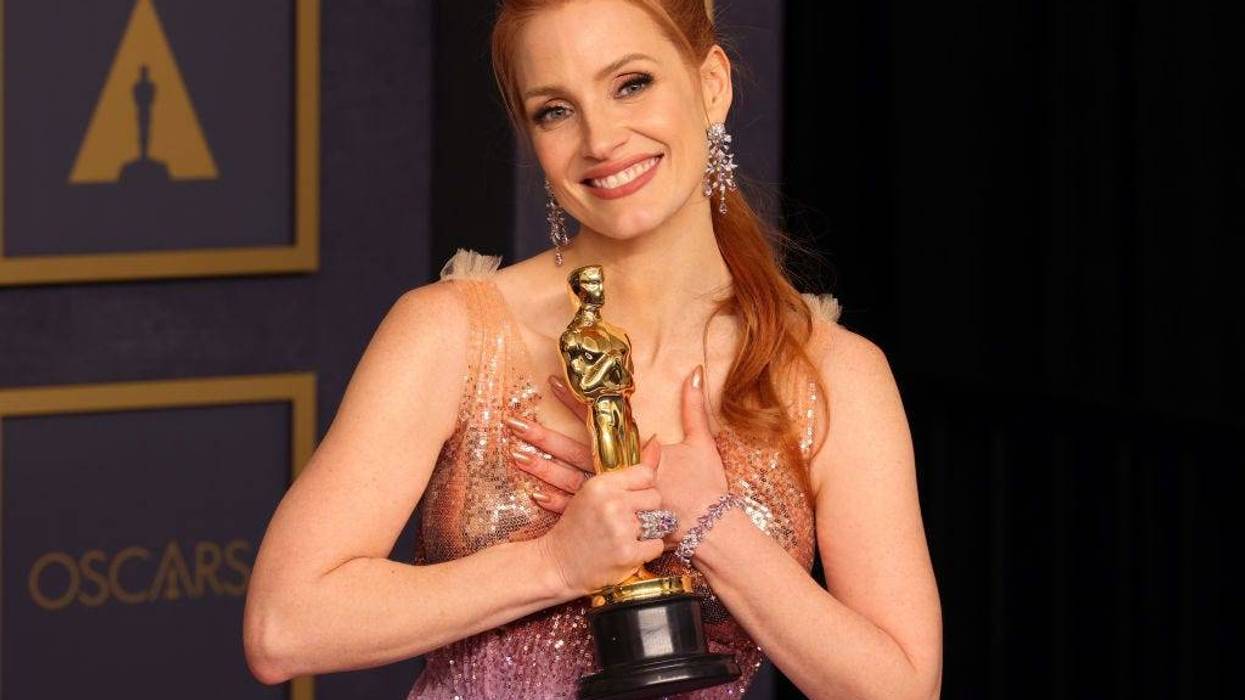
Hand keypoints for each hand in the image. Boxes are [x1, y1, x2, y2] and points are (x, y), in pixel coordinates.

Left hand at [507, 367, 729, 544]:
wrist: (708, 531)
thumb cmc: (705, 487)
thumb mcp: (702, 443)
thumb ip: (694, 407)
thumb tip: (695, 373)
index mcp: (632, 452)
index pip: (597, 419)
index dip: (574, 401)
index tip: (552, 384)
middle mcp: (616, 473)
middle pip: (573, 450)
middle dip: (543, 437)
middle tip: (514, 423)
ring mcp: (611, 498)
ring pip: (568, 480)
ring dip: (541, 468)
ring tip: (516, 455)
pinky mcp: (611, 519)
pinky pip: (578, 511)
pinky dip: (556, 504)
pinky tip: (535, 495)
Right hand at [534, 444, 664, 596]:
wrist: (557, 563)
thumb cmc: (577, 526)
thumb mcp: (594, 492)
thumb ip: (626, 473)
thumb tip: (656, 442)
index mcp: (602, 484)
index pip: (646, 474)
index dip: (643, 488)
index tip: (632, 498)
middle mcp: (612, 503)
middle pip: (655, 497)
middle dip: (646, 510)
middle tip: (626, 521)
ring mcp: (621, 529)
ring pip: (659, 522)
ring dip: (647, 531)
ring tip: (625, 536)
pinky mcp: (628, 553)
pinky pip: (657, 545)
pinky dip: (646, 550)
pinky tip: (628, 550)